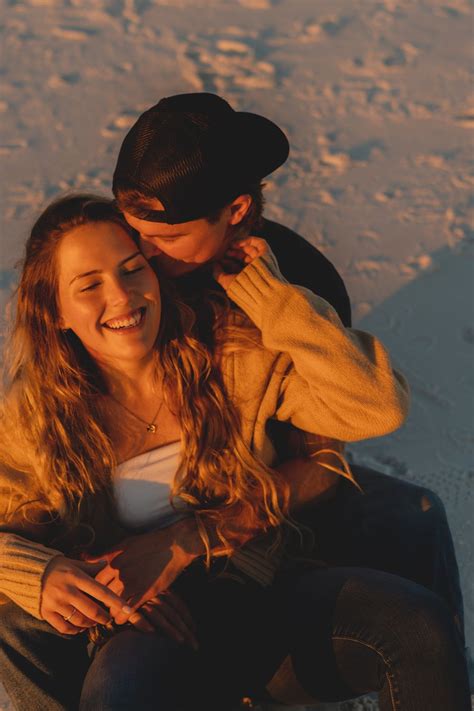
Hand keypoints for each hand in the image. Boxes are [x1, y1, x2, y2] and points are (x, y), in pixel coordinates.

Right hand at [40, 556, 131, 634]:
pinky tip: (80, 627)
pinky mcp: (46, 612)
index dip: (116, 601)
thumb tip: (108, 564)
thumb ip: (91, 567)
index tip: (128, 609)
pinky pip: (64, 628)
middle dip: (104, 617)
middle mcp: (67, 591)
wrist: (27, 571)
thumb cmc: (56, 566)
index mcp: (76, 577)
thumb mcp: (74, 563)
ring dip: (90, 624)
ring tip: (95, 622)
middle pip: (91, 610)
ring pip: (79, 620)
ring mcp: (56, 603)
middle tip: (109, 618)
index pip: (101, 591)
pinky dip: (75, 630)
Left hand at [85, 522, 199, 623]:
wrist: (174, 546)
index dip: (92, 589)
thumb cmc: (149, 542)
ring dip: (110, 610)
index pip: (94, 582)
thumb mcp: (124, 544)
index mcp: (113, 562)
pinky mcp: (146, 593)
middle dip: (100, 601)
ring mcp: (133, 585)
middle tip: (99, 606)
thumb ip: (105, 554)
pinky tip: (120, 619)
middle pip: (101, 595)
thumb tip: (84, 557)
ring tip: (109, 614)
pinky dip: (122, 617)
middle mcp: (120, 575)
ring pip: (113, 605)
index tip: (93, 594)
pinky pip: (128, 611)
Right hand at [127, 591, 198, 649]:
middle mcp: (152, 594)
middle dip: (185, 629)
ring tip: (180, 642)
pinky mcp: (125, 608)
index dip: (188, 618)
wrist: (112, 591)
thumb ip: (164, 607)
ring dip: (169, 629)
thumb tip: (182, 622)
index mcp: (160, 590)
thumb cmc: (135, 597)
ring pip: (158, 616)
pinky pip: (135, 616)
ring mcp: (139, 601)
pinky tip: (151, 632)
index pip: (177, 604)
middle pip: (171, 612)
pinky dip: (143, 623)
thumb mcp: (152, 597)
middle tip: (194, 645)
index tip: (195, 631)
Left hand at [213, 236, 267, 289]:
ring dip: (240, 245)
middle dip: (234, 252)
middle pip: (244, 257)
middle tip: (225, 251)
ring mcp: (262, 261)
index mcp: (248, 278)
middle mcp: (256, 269)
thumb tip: (214, 264)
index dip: (229, 261)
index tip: (220, 259)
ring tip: (230, 245)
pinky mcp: (267, 254)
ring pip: (251, 249)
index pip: (238, 266)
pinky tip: (238, 243)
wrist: (257, 288)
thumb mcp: (226, 282)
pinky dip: (249, 240)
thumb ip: (218, 274)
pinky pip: (260, 244)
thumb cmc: (241, 288)